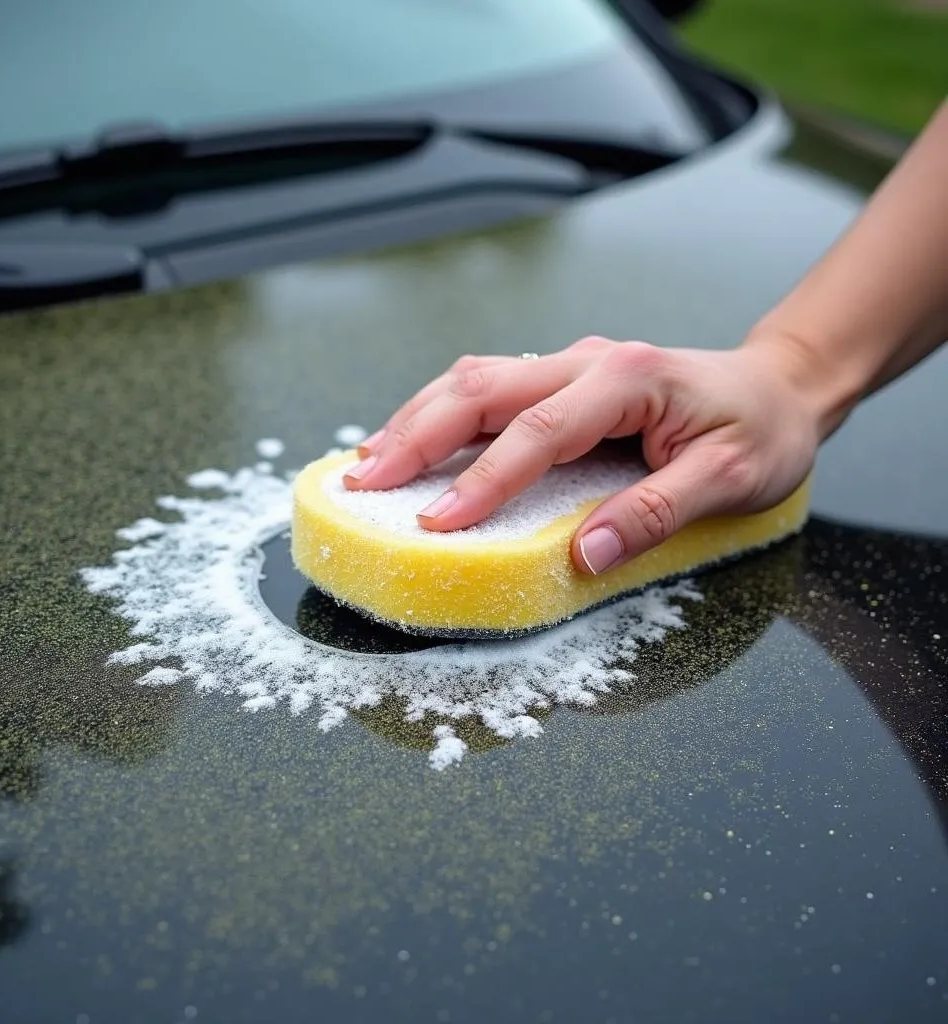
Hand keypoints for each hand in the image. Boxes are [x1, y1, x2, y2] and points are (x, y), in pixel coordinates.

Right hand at [343, 335, 821, 573]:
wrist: (778, 386)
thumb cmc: (761, 432)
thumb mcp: (730, 479)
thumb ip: (654, 514)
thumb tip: (582, 556)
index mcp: (626, 379)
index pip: (538, 431)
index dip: (484, 478)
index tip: (439, 522)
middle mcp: (586, 360)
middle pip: (481, 387)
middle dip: (416, 434)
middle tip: (365, 481)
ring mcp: (569, 363)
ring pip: (473, 379)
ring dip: (416, 418)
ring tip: (367, 461)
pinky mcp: (562, 378)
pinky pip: (488, 388)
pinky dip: (440, 414)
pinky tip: (413, 439)